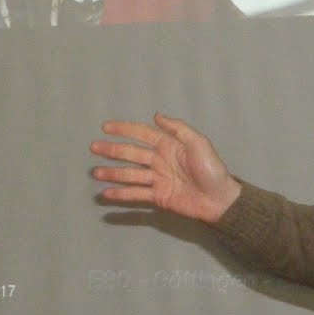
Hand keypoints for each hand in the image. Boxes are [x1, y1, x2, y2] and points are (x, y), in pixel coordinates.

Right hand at [91, 113, 241, 223]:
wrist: (219, 199)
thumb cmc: (211, 169)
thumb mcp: (198, 143)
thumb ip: (177, 128)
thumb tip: (156, 115)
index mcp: (168, 145)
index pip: (142, 134)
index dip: (124, 129)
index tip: (105, 127)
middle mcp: (159, 160)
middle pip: (131, 154)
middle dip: (112, 150)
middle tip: (94, 148)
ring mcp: (157, 179)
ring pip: (130, 174)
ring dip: (112, 173)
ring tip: (95, 173)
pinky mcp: (158, 196)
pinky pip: (136, 194)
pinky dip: (121, 194)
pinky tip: (106, 194)